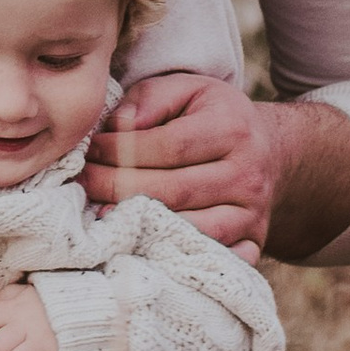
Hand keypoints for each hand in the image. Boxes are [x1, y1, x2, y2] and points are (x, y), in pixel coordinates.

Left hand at [84, 71, 274, 255]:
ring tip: (102, 214)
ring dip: (140, 226)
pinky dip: (175, 260)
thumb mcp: (187, 90)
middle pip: (174, 191)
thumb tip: (118, 127)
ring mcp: (252, 215)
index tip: (90, 151)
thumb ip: (149, 98)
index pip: (169, 146)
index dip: (123, 151)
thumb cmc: (213, 117)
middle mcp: (249, 175)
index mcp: (233, 130)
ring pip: (189, 229)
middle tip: (83, 183)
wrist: (267, 152)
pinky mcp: (252, 244)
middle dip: (118, 187)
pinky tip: (141, 248)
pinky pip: (210, 260)